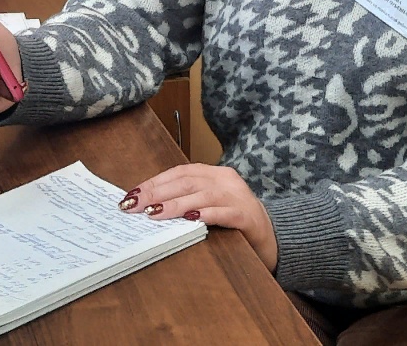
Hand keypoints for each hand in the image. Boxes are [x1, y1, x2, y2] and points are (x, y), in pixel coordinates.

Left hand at [118, 164, 276, 271]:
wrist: (273, 234)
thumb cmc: (235, 219)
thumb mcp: (211, 203)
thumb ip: (188, 200)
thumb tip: (149, 206)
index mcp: (215, 174)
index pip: (180, 172)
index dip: (155, 182)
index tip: (133, 194)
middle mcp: (226, 180)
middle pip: (187, 181)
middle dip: (158, 193)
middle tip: (135, 204)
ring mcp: (238, 197)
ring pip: (202, 195)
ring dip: (175, 204)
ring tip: (154, 214)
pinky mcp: (246, 216)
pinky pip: (224, 213)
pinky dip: (205, 215)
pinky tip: (190, 220)